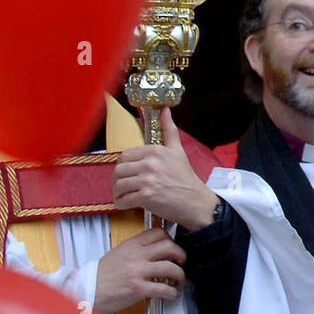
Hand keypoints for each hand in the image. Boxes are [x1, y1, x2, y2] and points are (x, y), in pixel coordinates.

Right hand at [94, 228, 186, 313]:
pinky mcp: (138, 289)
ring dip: (180, 274)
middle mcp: (136, 255)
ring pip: (170, 267)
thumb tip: (155, 251)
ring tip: (181, 279)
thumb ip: (136, 250)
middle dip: (181, 254)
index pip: (157, 233)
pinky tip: (173, 295)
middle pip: (168, 246)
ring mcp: (137, 272)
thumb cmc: (102, 275)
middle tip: (182, 261)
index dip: (170, 239)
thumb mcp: (118, 254)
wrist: (87, 291)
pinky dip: (172, 292)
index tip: (173, 247)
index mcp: (131, 244)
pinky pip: (163, 288)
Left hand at [113, 107, 218, 230]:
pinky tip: (125, 204)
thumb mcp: (178, 150)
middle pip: (119, 170)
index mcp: (155, 151)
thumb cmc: (185, 177)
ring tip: (123, 196)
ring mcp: (147, 181)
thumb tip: (165, 109)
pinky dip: (121, 204)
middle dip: (118, 180)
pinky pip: (123, 200)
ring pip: (119, 185)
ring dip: (118, 193)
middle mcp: (150, 164)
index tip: (128, 172)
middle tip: (123, 186)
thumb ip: (169, 130)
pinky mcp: (146, 197)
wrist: (195, 201)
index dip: (123, 165)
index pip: (125, 156)